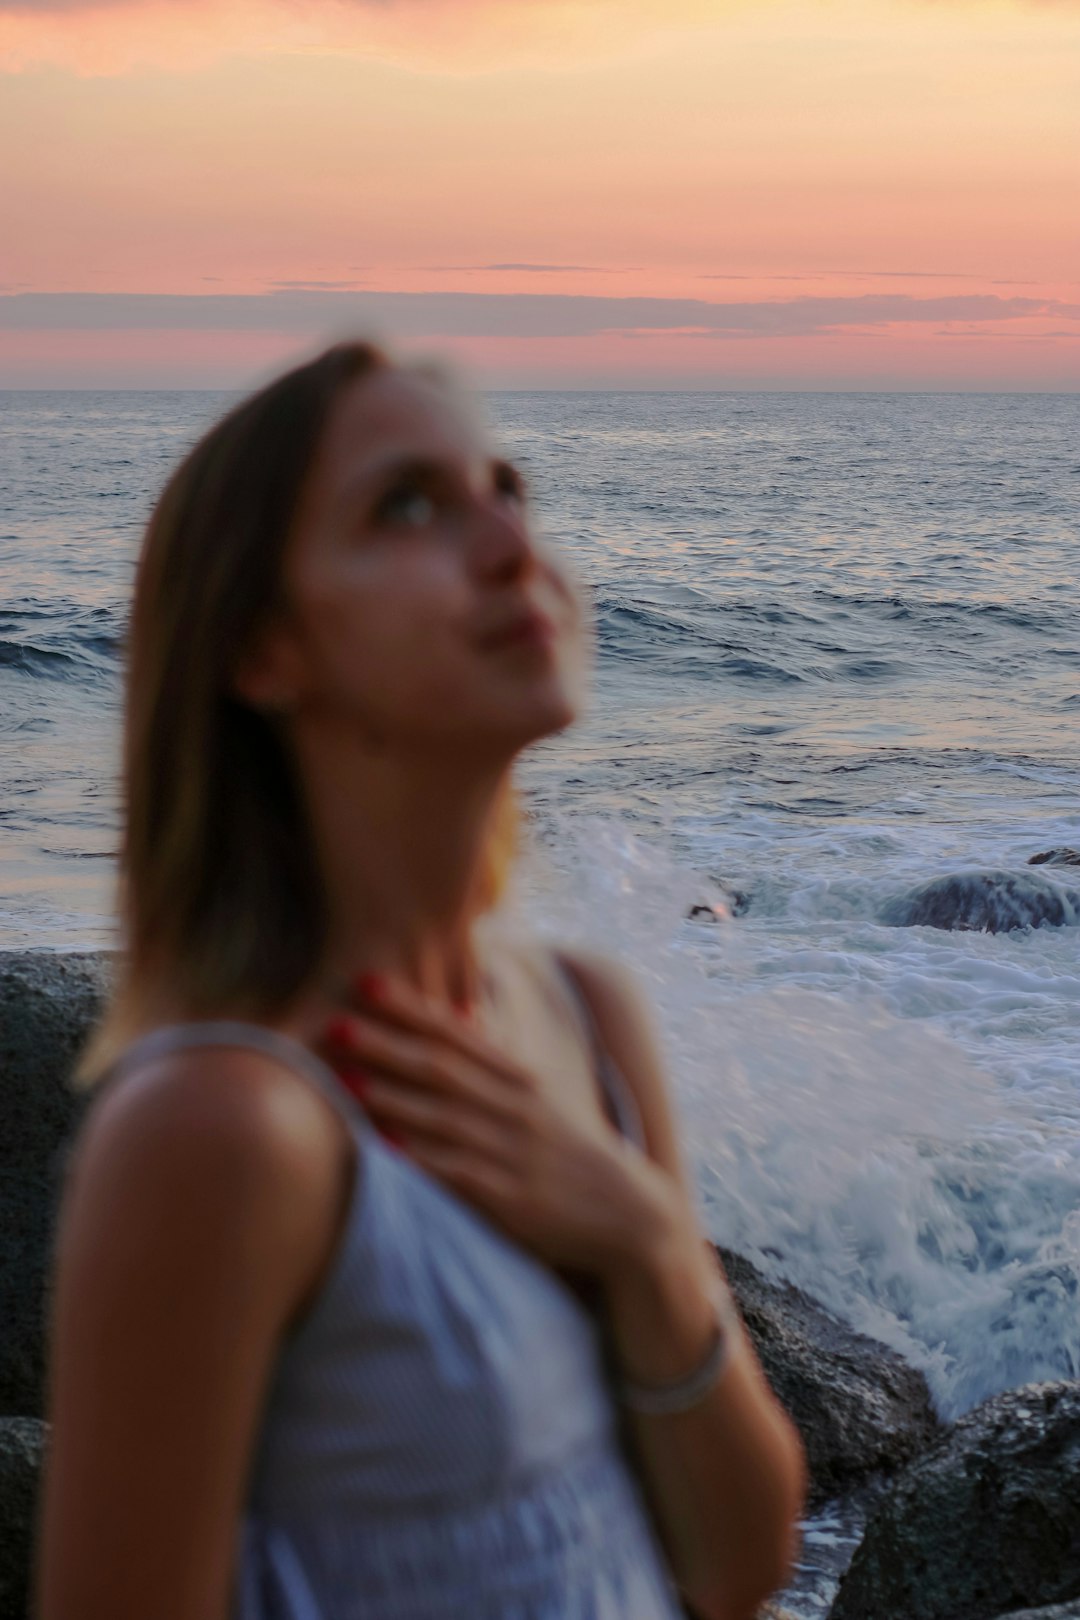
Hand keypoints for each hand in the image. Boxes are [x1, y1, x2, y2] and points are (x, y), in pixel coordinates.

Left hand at [318, 973, 682, 1280]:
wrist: (627, 1212)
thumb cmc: (568, 1153)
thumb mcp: (537, 1101)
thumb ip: (490, 1073)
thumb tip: (444, 1034)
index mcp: (518, 1079)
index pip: (457, 1033)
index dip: (410, 1007)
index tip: (366, 982)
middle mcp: (514, 1107)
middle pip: (441, 1068)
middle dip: (386, 1046)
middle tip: (335, 1024)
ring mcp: (511, 1152)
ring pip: (443, 1117)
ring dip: (392, 1099)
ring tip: (345, 1081)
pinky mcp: (510, 1198)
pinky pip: (457, 1173)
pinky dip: (420, 1158)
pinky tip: (384, 1149)